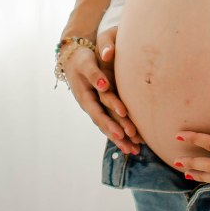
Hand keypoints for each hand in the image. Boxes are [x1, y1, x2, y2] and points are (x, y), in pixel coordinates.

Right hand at [60, 27, 141, 153]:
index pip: (99, 114)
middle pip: (105, 124)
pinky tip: (133, 141)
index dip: (109, 123)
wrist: (74, 59)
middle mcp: (91, 106)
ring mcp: (96, 107)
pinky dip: (121, 132)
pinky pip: (112, 120)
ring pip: (109, 125)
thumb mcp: (86, 64)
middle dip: (118, 136)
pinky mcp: (102, 105)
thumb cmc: (82, 59)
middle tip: (131, 148)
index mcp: (86, 98)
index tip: (122, 133)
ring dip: (121, 139)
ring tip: (135, 151)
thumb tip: (104, 85)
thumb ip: (95, 75)